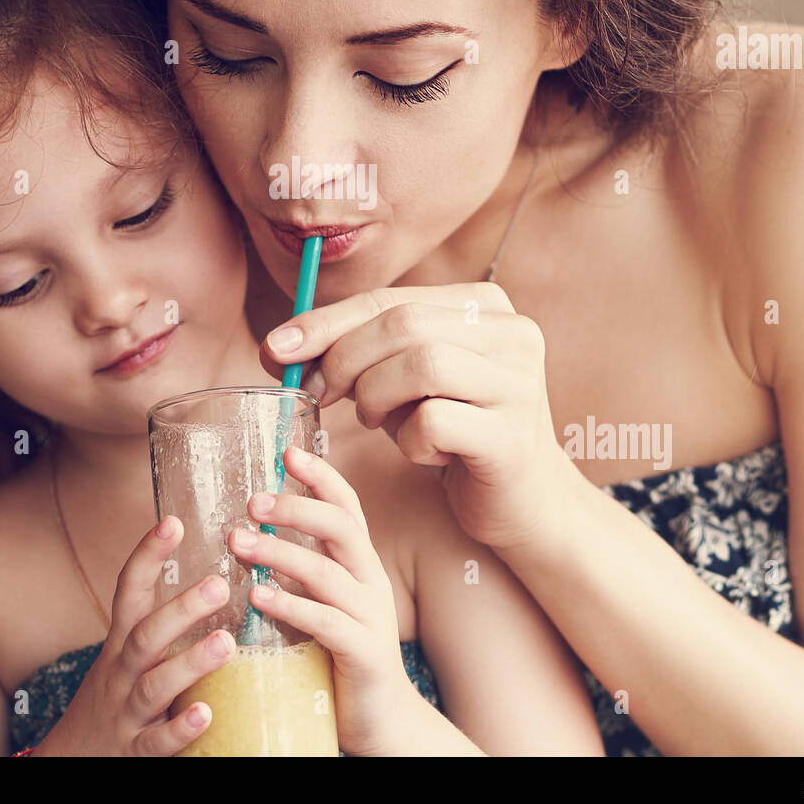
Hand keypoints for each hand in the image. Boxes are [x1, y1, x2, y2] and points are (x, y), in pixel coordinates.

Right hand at [37, 518, 234, 755]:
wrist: (70, 759)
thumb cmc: (115, 697)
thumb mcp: (129, 654)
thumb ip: (164, 624)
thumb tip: (217, 578)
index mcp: (121, 642)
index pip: (129, 590)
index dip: (147, 555)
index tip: (172, 522)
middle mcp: (120, 672)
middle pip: (146, 635)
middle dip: (180, 609)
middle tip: (218, 585)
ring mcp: (125, 712)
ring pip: (154, 684)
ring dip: (189, 663)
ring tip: (225, 643)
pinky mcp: (134, 751)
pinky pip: (156, 741)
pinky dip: (179, 728)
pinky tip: (205, 713)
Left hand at [230, 444, 416, 755]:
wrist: (379, 720)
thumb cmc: (337, 655)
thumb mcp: (322, 602)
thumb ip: (298, 569)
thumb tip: (247, 531)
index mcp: (359, 564)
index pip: (347, 507)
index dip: (321, 476)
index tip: (287, 451)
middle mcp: (370, 582)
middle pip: (342, 528)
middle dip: (297, 508)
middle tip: (253, 501)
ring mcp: (371, 617)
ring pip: (328, 572)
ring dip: (280, 553)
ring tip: (238, 543)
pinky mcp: (365, 653)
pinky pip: (327, 622)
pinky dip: (291, 605)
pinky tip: (258, 595)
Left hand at [260, 282, 580, 552]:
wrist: (527, 505)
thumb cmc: (456, 435)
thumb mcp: (409, 380)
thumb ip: (361, 351)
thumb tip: (279, 347)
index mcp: (486, 304)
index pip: (389, 298)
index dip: (326, 322)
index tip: (276, 349)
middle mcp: (514, 332)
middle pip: (403, 324)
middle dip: (345, 359)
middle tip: (320, 395)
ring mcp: (520, 383)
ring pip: (422, 364)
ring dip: (378, 397)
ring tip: (378, 423)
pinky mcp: (514, 437)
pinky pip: (436, 422)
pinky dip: (411, 441)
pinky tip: (424, 454)